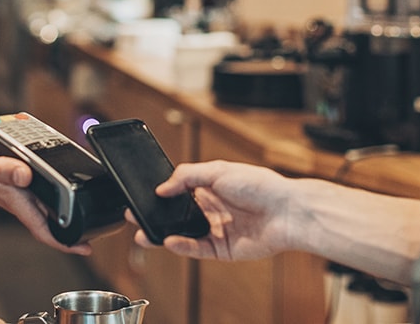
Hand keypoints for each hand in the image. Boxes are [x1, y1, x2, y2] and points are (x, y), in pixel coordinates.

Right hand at [0, 130, 91, 254]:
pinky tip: (60, 181)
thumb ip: (2, 169)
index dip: (65, 242)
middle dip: (72, 229)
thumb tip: (26, 175)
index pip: (43, 228)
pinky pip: (38, 189)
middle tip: (96, 230)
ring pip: (45, 206)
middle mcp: (17, 197)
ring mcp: (16, 190)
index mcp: (13, 198)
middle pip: (49, 220)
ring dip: (64, 209)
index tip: (86, 247)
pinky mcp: (14, 179)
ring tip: (85, 209)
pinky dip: (53, 188)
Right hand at [132, 160, 292, 261]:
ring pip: (182, 233)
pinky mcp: (221, 249)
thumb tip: (162, 187)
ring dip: (162, 233)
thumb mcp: (219, 170)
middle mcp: (210, 208)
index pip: (177, 191)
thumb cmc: (260, 185)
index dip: (161, 194)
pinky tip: (169, 240)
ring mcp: (214, 229)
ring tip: (142, 234)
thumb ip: (187, 176)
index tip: (141, 195)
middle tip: (133, 214)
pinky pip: (196, 248)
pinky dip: (181, 245)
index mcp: (209, 186)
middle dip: (154, 215)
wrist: (286, 212)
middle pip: (176, 214)